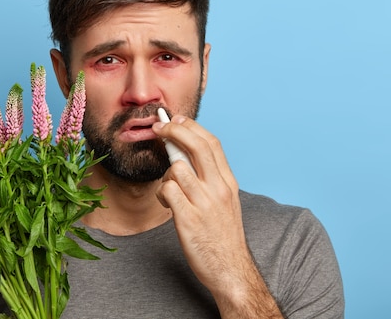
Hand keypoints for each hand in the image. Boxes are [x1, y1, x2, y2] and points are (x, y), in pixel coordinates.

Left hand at [152, 115, 281, 318]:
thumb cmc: (223, 236)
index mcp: (228, 182)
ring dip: (166, 173)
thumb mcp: (226, 202)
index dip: (191, 126)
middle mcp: (218, 189)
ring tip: (169, 189)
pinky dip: (162, 194)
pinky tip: (166, 204)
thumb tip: (188, 155)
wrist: (231, 270)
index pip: (211, 142)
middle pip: (196, 146)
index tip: (176, 119)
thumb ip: (211, 179)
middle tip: (159, 127)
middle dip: (174, 130)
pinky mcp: (188, 219)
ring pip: (177, 168)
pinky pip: (167, 191)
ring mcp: (204, 203)